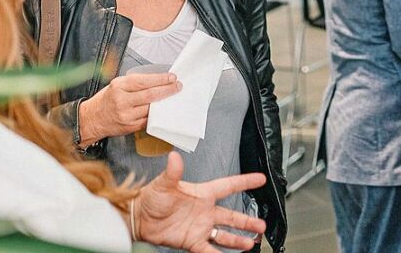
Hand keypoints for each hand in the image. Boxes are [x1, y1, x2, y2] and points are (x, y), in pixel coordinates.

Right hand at [78, 72, 181, 143]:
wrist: (91, 119)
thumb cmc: (106, 100)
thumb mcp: (117, 84)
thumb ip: (135, 83)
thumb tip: (157, 80)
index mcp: (119, 86)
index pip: (144, 81)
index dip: (161, 79)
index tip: (172, 77)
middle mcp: (122, 101)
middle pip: (150, 95)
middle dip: (167, 90)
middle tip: (177, 86)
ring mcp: (126, 116)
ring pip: (151, 108)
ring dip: (164, 103)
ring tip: (173, 97)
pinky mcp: (130, 127)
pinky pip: (148, 120)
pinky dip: (157, 114)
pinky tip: (163, 110)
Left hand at [136, 152, 266, 251]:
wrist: (139, 219)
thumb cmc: (151, 197)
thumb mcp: (164, 184)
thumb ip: (172, 172)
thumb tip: (174, 157)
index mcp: (202, 193)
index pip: (228, 186)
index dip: (244, 182)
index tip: (260, 179)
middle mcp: (204, 211)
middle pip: (231, 216)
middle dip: (247, 221)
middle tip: (261, 225)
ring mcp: (200, 227)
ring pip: (224, 234)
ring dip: (237, 239)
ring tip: (251, 243)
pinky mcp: (192, 241)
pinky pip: (209, 249)